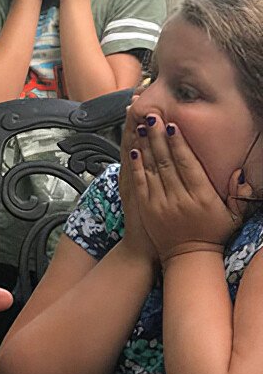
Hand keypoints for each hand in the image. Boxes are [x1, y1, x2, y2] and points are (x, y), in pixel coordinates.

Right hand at [117, 101, 156, 261]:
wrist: (141, 245)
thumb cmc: (150, 221)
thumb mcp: (147, 193)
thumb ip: (148, 174)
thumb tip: (149, 154)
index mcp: (135, 172)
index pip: (135, 139)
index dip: (137, 119)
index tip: (140, 99)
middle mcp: (131, 174)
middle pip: (132, 139)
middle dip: (134, 117)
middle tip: (137, 95)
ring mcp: (132, 182)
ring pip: (131, 151)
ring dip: (133, 130)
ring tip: (135, 109)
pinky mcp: (134, 192)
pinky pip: (133, 170)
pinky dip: (132, 155)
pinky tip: (133, 141)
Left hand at [129, 115, 249, 258]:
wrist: (188, 257)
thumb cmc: (213, 233)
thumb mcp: (233, 216)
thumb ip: (238, 194)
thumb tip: (240, 172)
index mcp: (202, 197)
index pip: (187, 164)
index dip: (178, 144)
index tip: (172, 125)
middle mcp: (179, 198)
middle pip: (166, 162)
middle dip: (157, 137)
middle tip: (151, 115)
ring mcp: (160, 204)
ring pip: (151, 169)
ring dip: (144, 145)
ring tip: (139, 125)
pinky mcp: (147, 209)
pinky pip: (140, 183)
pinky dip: (136, 166)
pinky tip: (133, 150)